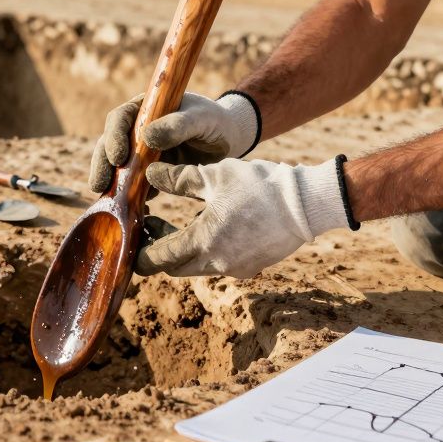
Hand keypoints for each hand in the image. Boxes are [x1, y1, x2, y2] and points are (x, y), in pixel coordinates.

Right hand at [88, 91, 258, 193]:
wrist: (228, 140)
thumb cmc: (213, 121)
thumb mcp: (200, 118)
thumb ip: (177, 125)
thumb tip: (147, 137)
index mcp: (144, 109)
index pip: (120, 119)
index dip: (114, 137)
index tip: (119, 157)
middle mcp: (136, 130)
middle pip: (109, 145)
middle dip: (102, 165)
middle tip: (99, 185)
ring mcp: (140, 153)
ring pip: (117, 167)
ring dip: (109, 184)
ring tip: (105, 200)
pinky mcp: (148, 174)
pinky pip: (133, 186)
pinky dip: (129, 198)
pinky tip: (130, 211)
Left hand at [136, 158, 348, 277]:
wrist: (307, 203)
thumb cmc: (260, 185)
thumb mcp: (214, 175)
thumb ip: (178, 178)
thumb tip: (149, 173)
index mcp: (203, 241)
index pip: (156, 259)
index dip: (139, 247)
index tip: (135, 227)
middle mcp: (216, 263)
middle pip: (173, 266)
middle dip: (157, 249)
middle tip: (149, 223)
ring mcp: (235, 268)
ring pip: (195, 265)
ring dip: (181, 248)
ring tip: (173, 221)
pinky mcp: (250, 267)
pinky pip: (217, 263)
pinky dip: (204, 249)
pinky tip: (206, 225)